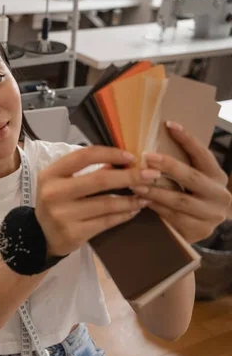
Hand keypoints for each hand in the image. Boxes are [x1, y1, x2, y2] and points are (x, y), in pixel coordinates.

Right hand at [35, 146, 160, 256]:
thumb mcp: (62, 182)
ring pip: (106, 204)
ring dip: (131, 198)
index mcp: (50, 174)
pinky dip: (124, 214)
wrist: (41, 236)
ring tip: (146, 195)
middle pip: (99, 180)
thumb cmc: (57, 202)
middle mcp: (53, 193)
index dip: (110, 154)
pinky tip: (134, 210)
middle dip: (130, 177)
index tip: (131, 157)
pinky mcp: (73, 233)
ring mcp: (62, 215)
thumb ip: (87, 171)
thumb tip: (123, 162)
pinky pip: (106, 221)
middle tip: (151, 175)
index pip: (84, 156)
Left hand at [132, 121, 231, 243]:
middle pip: (191, 177)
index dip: (187, 139)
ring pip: (179, 200)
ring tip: (135, 183)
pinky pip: (172, 216)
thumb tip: (151, 147)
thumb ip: (180, 167)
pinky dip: (155, 207)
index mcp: (217, 177)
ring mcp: (211, 214)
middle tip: (147, 157)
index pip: (203, 154)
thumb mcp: (192, 181)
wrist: (201, 227)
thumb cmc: (190, 197)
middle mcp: (219, 195)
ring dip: (154, 190)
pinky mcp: (198, 230)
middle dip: (168, 166)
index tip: (169, 125)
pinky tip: (142, 201)